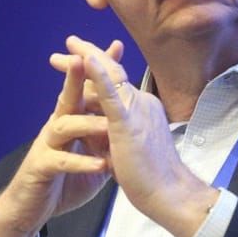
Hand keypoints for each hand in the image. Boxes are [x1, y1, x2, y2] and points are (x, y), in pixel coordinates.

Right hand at [0, 38, 123, 236]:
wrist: (31, 208)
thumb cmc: (62, 181)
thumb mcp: (91, 156)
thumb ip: (108, 138)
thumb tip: (131, 124)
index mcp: (71, 121)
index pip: (86, 90)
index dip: (99, 70)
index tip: (116, 46)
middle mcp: (57, 127)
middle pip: (68, 97)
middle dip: (78, 77)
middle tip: (89, 58)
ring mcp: (47, 146)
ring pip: (64, 125)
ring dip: (87, 124)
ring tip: (108, 125)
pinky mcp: (41, 167)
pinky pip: (61, 161)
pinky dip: (81, 162)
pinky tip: (100, 164)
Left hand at [74, 40, 217, 236]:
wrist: (168, 194)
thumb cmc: (150, 177)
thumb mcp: (127, 147)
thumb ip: (111, 133)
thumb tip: (94, 127)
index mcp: (141, 109)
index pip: (116, 82)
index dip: (97, 68)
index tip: (81, 57)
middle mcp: (141, 103)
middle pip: (112, 72)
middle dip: (88, 55)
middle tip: (68, 42)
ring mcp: (136, 110)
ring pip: (111, 76)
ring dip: (88, 57)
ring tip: (70, 44)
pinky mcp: (128, 123)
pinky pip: (111, 94)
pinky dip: (98, 74)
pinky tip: (86, 60)